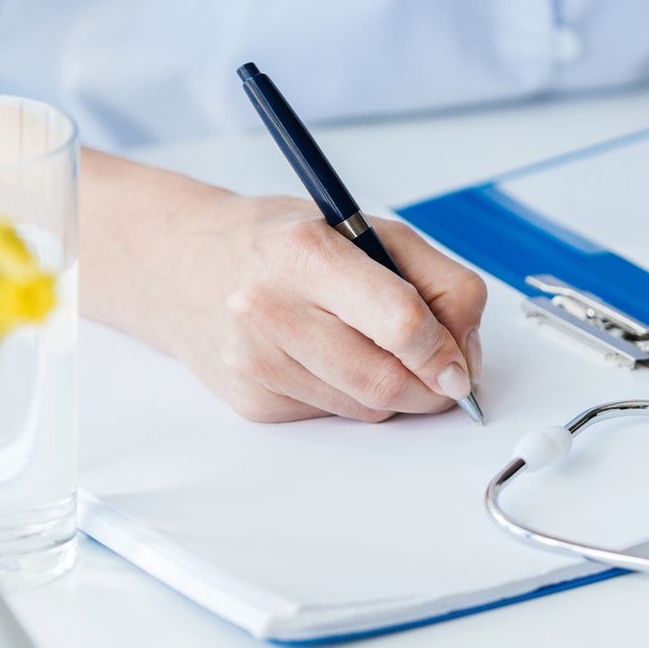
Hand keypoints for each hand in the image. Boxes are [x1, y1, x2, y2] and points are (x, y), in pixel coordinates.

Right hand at [161, 193, 486, 422]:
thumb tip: (466, 352)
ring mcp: (254, 362)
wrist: (183, 266)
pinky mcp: (251, 402)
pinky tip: (329, 359)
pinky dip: (353, 397)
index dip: (444, 351)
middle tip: (445, 377)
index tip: (461, 364)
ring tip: (380, 351)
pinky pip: (334, 416)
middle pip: (386, 381)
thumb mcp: (368, 231)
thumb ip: (437, 280)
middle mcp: (269, 308)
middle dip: (431, 388)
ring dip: (395, 393)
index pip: (400, 322)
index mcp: (305, 252)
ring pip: (366, 408)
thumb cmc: (284, 244)